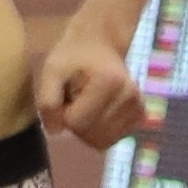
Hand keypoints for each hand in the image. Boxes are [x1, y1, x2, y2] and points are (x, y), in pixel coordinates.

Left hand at [37, 25, 145, 150]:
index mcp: (110, 83)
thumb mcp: (51, 71)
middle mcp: (130, 97)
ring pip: (102, 142)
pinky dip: (99, 132)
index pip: (77, 122)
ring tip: (86, 105)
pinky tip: (97, 111)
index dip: (63, 113)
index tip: (66, 95)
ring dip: (87, 129)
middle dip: (76, 124)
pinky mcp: (140, 117)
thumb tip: (55, 132)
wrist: (98, 45)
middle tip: (75, 100)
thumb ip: (47, 101)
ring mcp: (138, 108)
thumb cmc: (72, 57)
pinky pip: (112, 140)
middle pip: (91, 135)